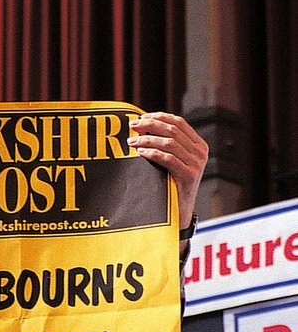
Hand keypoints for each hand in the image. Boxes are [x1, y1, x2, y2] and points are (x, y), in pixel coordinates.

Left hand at [128, 112, 207, 247]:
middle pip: (173, 129)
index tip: (140, 118)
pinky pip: (168, 159)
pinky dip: (152, 153)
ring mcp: (196, 164)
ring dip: (146, 140)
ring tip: (131, 142)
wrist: (178, 215)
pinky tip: (139, 153)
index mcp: (198, 145)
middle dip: (150, 125)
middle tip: (132, 126)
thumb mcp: (170, 164)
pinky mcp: (189, 176)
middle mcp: (200, 152)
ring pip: (169, 143)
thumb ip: (164, 147)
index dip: (159, 117)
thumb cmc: (169, 187)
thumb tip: (141, 128)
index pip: (179, 122)